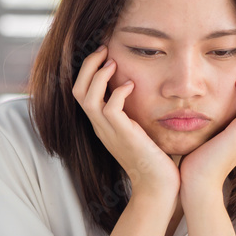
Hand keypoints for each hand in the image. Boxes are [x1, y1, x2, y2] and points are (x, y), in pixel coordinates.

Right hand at [71, 44, 179, 200]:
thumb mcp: (139, 129)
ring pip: (87, 96)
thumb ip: (133, 111)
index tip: (105, 55)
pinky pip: (109, 108)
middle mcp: (100, 126)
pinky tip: (130, 86)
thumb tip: (140, 89)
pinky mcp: (123, 135)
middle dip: (87, 66)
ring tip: (113, 63)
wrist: (158, 185)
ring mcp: (109, 131)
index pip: (81, 92)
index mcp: (101, 124)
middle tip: (104, 50)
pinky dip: (117, 92)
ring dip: (99, 75)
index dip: (88, 70)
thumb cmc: (154, 158)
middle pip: (77, 90)